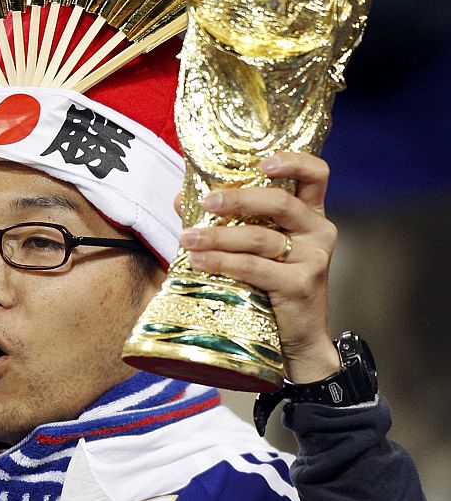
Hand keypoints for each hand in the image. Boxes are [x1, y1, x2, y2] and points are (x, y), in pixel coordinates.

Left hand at [177, 152, 340, 383]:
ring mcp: (314, 258)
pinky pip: (253, 267)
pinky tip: (198, 260)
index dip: (292, 161)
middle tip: (206, 202)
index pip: (316, 173)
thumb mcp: (254, 245)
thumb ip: (226, 218)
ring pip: (259, 237)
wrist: (297, 339)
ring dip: (217, 236)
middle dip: (238, 198)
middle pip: (280, 201)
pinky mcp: (301, 284)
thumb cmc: (271, 284)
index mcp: (311, 213)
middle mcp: (318, 230)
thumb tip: (180, 197)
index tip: (262, 162)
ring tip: (187, 238)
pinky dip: (221, 262)